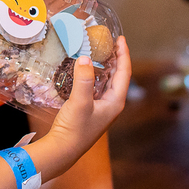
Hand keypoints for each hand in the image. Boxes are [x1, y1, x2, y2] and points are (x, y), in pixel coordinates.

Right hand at [35, 36, 131, 179]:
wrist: (63, 149)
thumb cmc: (75, 128)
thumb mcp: (80, 102)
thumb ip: (84, 79)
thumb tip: (86, 58)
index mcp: (115, 101)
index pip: (124, 73)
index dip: (124, 54)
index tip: (120, 39)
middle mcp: (111, 103)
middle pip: (118, 76)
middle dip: (116, 59)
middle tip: (110, 42)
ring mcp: (101, 107)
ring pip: (107, 82)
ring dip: (106, 66)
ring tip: (99, 52)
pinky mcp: (90, 109)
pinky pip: (96, 87)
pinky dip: (95, 75)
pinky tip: (86, 71)